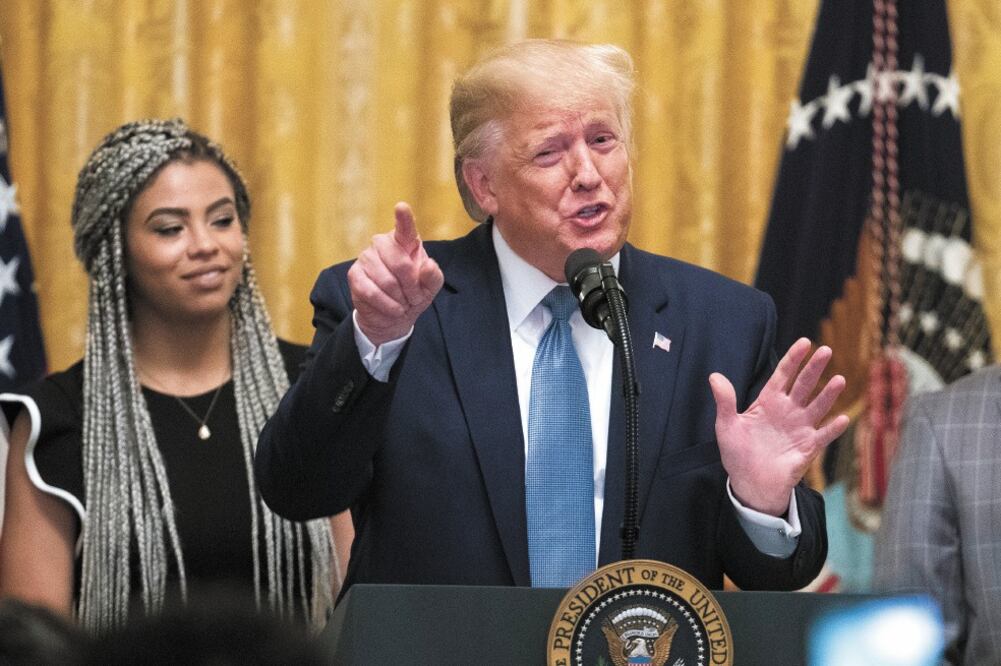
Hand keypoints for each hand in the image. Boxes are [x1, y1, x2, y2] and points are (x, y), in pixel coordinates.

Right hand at [347, 202, 443, 345]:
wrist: (394, 315)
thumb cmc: (414, 293)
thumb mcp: (430, 287)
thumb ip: (433, 276)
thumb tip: (427, 265)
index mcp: (405, 241)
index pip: (405, 228)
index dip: (404, 218)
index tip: (402, 207)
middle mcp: (382, 244)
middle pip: (400, 263)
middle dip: (411, 286)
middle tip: (414, 297)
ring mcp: (366, 257)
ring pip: (387, 280)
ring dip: (399, 298)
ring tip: (403, 303)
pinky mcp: (354, 275)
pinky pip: (371, 292)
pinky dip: (386, 305)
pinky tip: (392, 308)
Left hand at [710, 338, 849, 515]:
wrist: (749, 483)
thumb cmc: (737, 453)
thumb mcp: (727, 425)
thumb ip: (724, 401)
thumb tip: (714, 376)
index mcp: (769, 402)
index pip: (783, 375)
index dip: (793, 358)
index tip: (805, 342)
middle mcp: (788, 411)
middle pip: (803, 385)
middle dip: (814, 368)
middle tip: (826, 351)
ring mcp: (800, 428)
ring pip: (817, 406)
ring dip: (828, 394)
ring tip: (838, 380)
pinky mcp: (808, 447)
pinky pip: (823, 436)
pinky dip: (833, 428)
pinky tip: (841, 418)